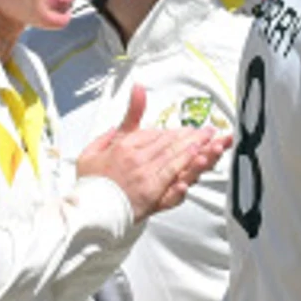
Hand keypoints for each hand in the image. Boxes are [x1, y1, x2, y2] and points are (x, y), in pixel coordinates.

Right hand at [72, 88, 229, 215]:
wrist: (88, 209)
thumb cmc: (92, 182)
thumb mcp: (98, 145)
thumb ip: (122, 119)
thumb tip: (137, 91)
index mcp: (125, 145)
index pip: (156, 134)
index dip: (176, 132)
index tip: (189, 130)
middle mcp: (138, 157)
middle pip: (171, 143)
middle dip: (193, 136)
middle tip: (209, 131)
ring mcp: (146, 175)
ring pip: (175, 157)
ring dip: (196, 148)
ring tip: (212, 141)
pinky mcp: (151, 193)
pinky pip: (172, 178)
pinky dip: (185, 168)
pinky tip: (198, 161)